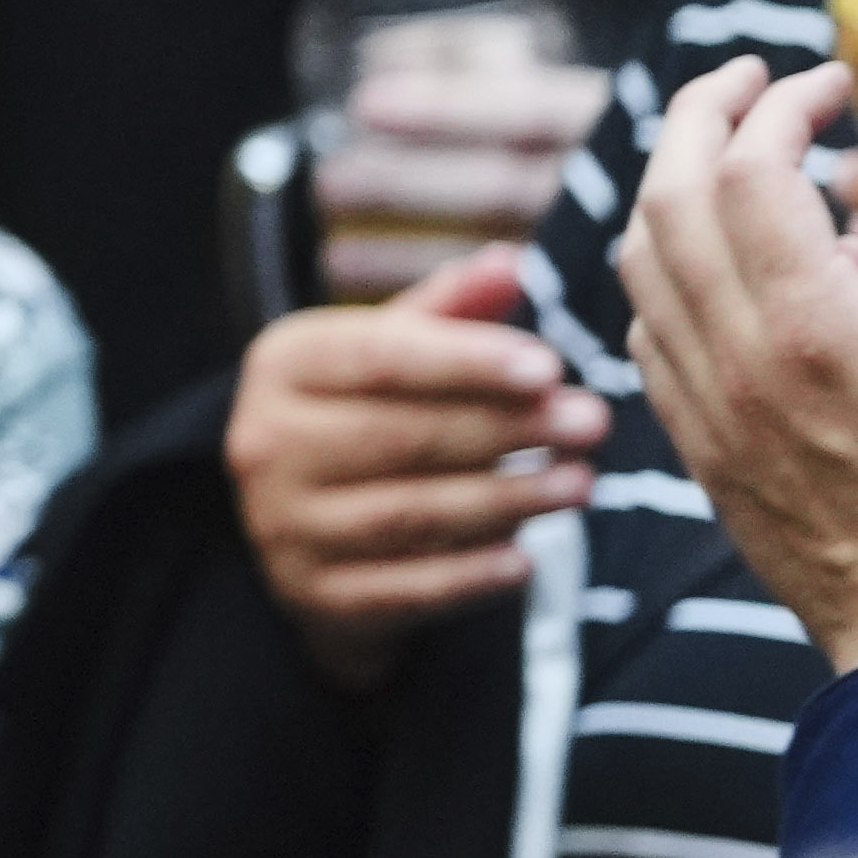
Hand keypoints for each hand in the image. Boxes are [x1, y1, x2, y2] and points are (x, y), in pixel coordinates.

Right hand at [225, 248, 582, 685]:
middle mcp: (265, 443)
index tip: (550, 368)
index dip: (468, 362)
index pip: (382, 359)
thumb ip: (450, 309)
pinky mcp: (310, 594)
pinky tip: (526, 560)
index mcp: (283, 365)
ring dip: (506, 501)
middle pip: (402, 436)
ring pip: (409, 514)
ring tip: (581, 484)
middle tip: (593, 423)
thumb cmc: (365, 411)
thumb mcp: (391, 349)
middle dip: (506, 429)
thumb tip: (512, 262)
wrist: (300, 519)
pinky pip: (403, 589)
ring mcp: (282, 526)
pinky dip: (469, 577)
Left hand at [614, 55, 857, 670]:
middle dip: (701, 116)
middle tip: (749, 78)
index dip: (779, 107)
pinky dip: (662, 263)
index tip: (826, 86)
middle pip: (669, 197)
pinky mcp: (699, 445)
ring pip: (642, 260)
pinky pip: (646, 328)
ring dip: (671, 183)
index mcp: (814, 330)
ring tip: (725, 145)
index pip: (751, 173)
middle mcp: (737, 361)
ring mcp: (706, 406)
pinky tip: (711, 253)